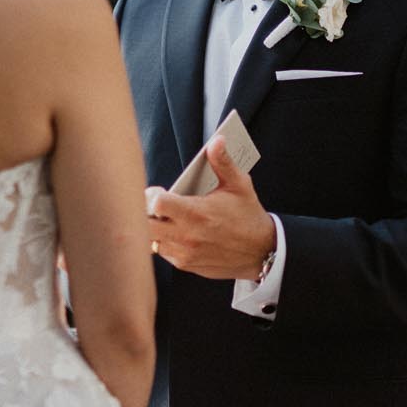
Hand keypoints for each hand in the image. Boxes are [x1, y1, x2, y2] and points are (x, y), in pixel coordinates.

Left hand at [145, 137, 276, 280]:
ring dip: (154, 228)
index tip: (158, 191)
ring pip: (151, 241)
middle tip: (155, 205)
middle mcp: (187, 236)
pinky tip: (176, 231)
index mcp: (197, 213)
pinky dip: (164, 241)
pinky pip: (163, 252)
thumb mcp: (239, 185)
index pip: (156, 204)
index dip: (150, 195)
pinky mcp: (186, 265)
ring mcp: (185, 253)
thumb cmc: (248, 215)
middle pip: (145, 225)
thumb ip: (223, 162)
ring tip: (164, 218)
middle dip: (144, 213)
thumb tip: (216, 142)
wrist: (261, 251)